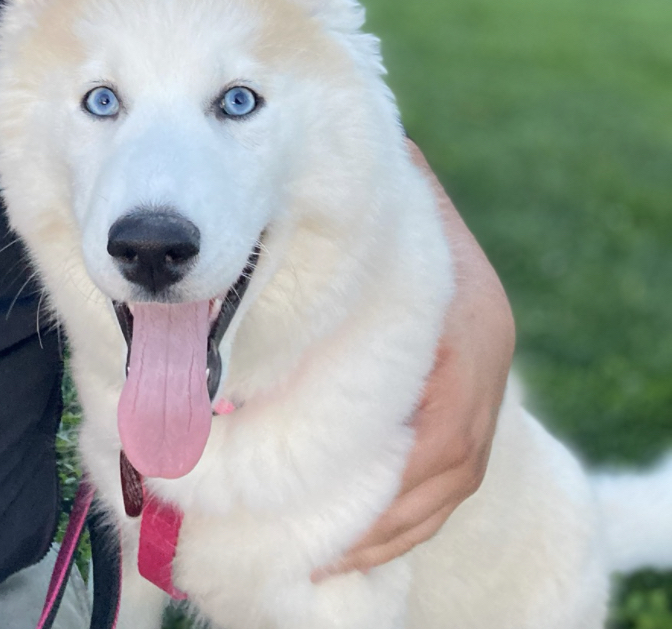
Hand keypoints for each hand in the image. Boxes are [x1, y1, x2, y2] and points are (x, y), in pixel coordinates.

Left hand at [313, 141, 514, 578]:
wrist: (423, 200)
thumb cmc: (390, 202)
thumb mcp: (380, 207)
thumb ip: (348, 227)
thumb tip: (274, 239)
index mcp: (469, 318)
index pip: (446, 421)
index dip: (397, 476)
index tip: (340, 511)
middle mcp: (488, 356)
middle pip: (452, 463)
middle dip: (389, 517)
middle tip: (320, 553)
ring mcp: (487, 381)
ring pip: (455, 480)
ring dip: (394, 528)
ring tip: (326, 562)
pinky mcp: (474, 401)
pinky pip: (452, 475)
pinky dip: (407, 514)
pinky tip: (354, 540)